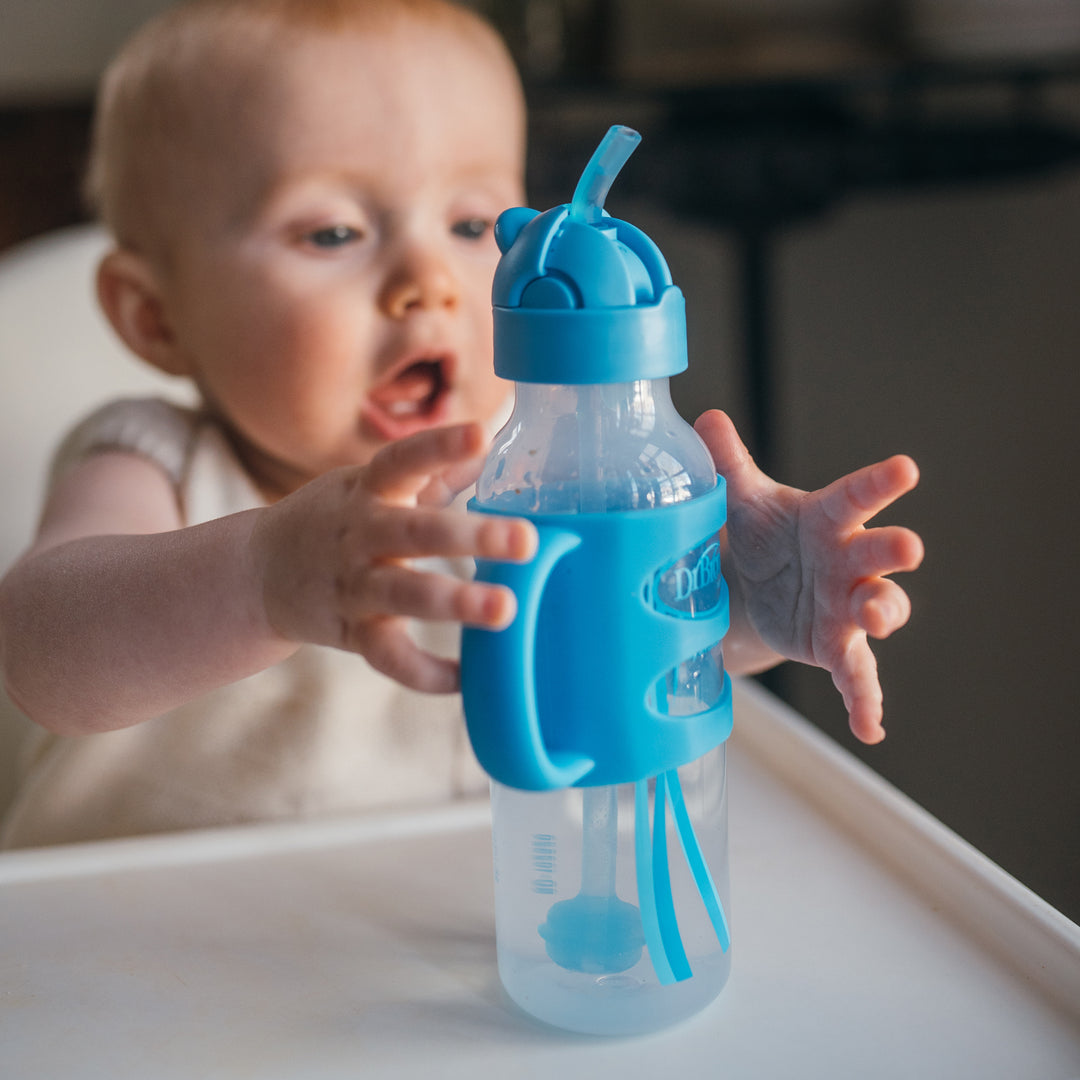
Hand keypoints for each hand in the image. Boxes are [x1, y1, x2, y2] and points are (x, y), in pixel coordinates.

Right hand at [250, 423, 535, 692]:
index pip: (403, 460)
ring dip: (456, 602)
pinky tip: (468, 678)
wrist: (254, 574)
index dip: (440, 446)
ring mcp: (353, 585)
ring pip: (405, 595)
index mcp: (368, 490)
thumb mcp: (370, 485)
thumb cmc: (333, 520)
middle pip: (416, 532)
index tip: (482, 434)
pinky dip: (425, 673)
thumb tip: (495, 437)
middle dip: (470, 536)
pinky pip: (389, 656)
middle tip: (525, 540)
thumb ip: (434, 470)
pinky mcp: (349, 633)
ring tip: (505, 609)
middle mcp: (360, 535)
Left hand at [695, 410, 923, 743]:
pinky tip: (871, 729)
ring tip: (871, 621)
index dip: (880, 482)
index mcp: (827, 518)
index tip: (907, 468)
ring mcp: (846, 606)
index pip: (856, 496)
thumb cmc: (763, 533)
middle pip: (879, 553)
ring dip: (882, 614)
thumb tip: (704, 418)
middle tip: (906, 547)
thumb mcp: (743, 500)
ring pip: (880, 609)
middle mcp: (847, 560)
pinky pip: (859, 676)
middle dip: (893, 551)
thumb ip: (729, 463)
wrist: (756, 584)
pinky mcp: (836, 647)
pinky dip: (866, 700)